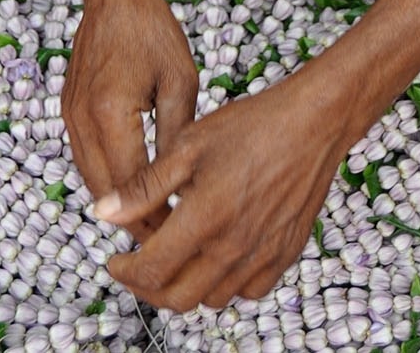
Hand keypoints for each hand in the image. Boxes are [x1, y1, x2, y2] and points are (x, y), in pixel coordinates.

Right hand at [62, 0, 197, 240]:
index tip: (178, 234)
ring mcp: (69, 118)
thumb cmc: (153, 31)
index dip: (153, 215)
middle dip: (134, 219)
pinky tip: (133, 186)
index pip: (130, 186)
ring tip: (154, 217)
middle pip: (104, 193)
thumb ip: (177, 137)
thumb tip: (183, 185)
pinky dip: (106, 179)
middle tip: (167, 238)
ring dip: (118, 203)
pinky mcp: (67, 112)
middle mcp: (82, 122)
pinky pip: (84, 159)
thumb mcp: (180, 82)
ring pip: (90, 180)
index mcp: (111, 115)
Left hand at [94, 66, 343, 310]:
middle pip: (177, 297)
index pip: (152, 271)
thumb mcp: (189, 143)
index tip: (115, 260)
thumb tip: (104, 213)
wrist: (315, 121)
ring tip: (178, 254)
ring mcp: (263, 254)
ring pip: (211, 298)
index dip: (124, 272)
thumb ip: (145, 186)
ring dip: (186, 285)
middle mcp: (235, 246)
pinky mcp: (285, 253)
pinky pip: (247, 291)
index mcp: (206, 217)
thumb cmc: (254, 125)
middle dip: (148, 287)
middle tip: (139, 264)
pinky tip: (218, 255)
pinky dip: (225, 284)